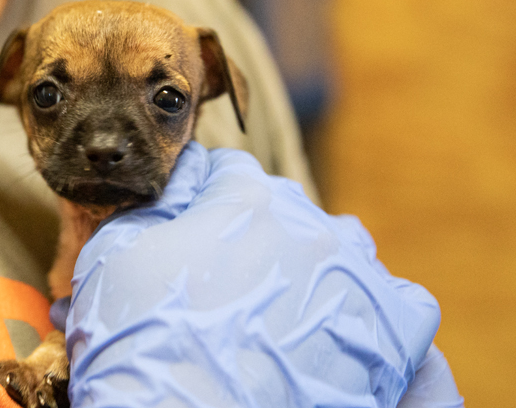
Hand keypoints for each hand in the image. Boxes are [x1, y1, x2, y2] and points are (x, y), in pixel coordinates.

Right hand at [60, 142, 463, 406]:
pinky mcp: (392, 335)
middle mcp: (312, 226)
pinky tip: (335, 331)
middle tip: (226, 280)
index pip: (230, 171)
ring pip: (344, 246)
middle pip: (287, 209)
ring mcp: (357, 279)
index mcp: (247, 199)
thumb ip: (153, 205)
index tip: (192, 227)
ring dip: (316, 263)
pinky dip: (372, 311)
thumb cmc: (141, 344)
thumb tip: (182, 177)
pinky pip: (401, 303)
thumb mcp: (115, 257)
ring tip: (281, 305)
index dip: (204, 199)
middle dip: (257, 232)